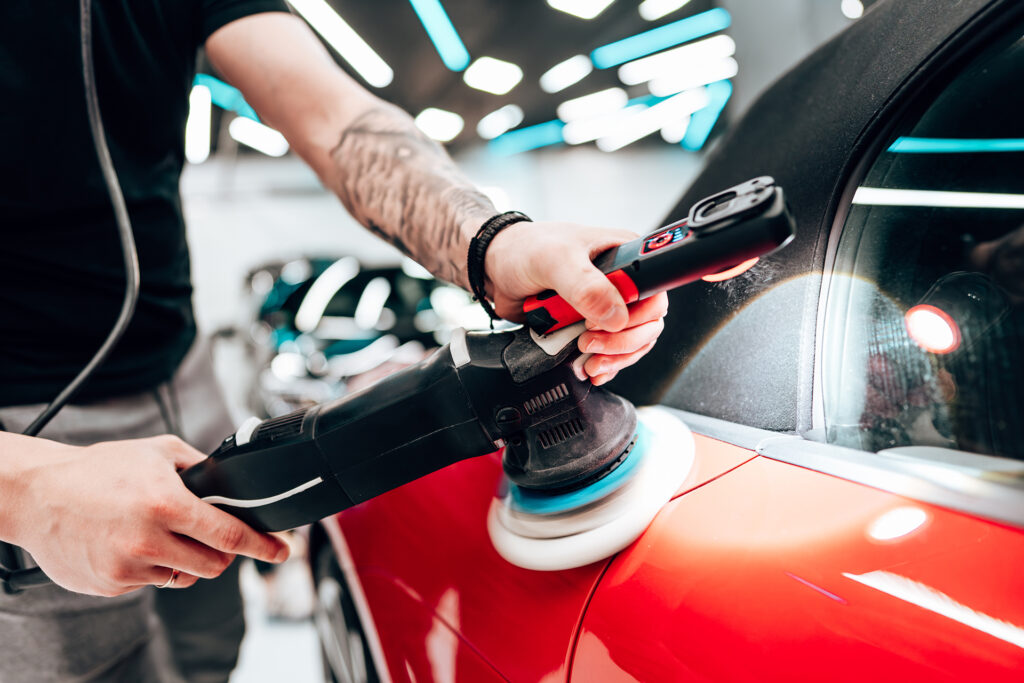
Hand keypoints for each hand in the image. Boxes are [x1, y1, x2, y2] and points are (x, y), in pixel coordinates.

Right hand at [9, 435, 288, 596]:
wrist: (39, 495)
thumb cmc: (99, 470)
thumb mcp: (158, 452)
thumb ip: (201, 466)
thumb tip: (233, 480)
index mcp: (166, 504)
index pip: (230, 535)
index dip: (263, 546)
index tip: (282, 552)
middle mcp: (149, 540)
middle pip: (214, 564)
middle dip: (220, 550)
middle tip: (207, 533)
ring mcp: (129, 568)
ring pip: (185, 575)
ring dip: (184, 558)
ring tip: (158, 531)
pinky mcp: (112, 585)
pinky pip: (152, 581)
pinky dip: (152, 566)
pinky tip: (130, 542)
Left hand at [484, 220, 668, 384]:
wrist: (494, 269)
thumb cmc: (525, 250)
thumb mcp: (556, 260)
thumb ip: (586, 286)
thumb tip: (615, 315)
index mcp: (626, 257)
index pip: (655, 293)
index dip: (639, 315)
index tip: (607, 322)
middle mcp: (622, 284)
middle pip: (648, 324)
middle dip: (623, 343)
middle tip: (590, 343)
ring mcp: (605, 308)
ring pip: (631, 344)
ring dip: (614, 359)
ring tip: (589, 361)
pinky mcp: (589, 328)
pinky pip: (610, 354)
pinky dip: (603, 365)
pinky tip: (589, 368)